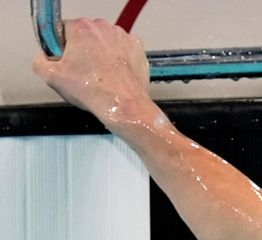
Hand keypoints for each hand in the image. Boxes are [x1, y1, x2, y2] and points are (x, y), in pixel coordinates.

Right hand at [33, 18, 151, 123]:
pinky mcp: (136, 48)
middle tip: (82, 71)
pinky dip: (118, 59)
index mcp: (81, 29)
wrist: (123, 105)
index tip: (65, 62)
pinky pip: (122, 49)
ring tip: (99, 75)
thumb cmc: (94, 91)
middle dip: (82, 50)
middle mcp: (104, 28)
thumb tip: (43, 59)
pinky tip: (113, 73)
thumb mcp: (52, 78)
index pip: (62, 31)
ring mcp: (123, 37)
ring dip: (100, 54)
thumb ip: (40, 62)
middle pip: (85, 35)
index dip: (61, 48)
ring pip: (104, 42)